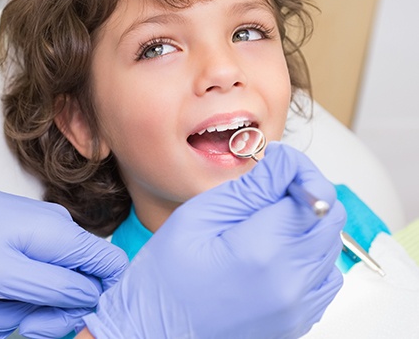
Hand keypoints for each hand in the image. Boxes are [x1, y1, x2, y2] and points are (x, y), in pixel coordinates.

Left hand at [0, 163, 127, 336]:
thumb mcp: (5, 275)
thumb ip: (55, 288)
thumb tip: (91, 296)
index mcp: (61, 234)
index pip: (111, 265)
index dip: (101, 297)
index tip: (71, 318)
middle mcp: (58, 231)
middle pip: (79, 283)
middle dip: (49, 312)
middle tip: (18, 326)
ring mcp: (42, 234)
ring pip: (52, 283)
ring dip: (24, 307)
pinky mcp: (26, 239)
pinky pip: (34, 274)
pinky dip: (15, 294)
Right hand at [82, 143, 346, 338]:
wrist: (154, 332)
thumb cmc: (164, 280)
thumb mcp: (197, 217)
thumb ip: (249, 188)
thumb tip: (284, 162)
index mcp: (263, 252)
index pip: (314, 194)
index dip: (298, 170)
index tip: (278, 166)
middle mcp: (290, 284)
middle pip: (330, 219)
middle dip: (305, 193)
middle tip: (270, 189)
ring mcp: (297, 309)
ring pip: (330, 247)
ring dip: (307, 224)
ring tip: (267, 222)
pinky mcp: (297, 322)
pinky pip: (324, 278)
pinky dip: (308, 256)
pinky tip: (276, 251)